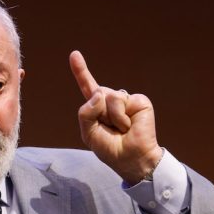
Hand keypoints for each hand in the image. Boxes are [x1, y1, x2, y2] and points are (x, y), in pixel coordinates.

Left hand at [69, 50, 163, 183]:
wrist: (131, 159)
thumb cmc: (110, 149)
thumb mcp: (88, 133)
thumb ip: (86, 113)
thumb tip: (99, 93)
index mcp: (98, 107)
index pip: (88, 86)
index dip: (81, 71)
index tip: (74, 55)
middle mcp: (112, 100)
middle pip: (96, 92)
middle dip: (98, 112)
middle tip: (110, 129)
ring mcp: (126, 100)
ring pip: (108, 96)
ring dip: (111, 117)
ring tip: (121, 129)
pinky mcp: (139, 101)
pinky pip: (120, 101)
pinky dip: (121, 117)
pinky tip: (129, 126)